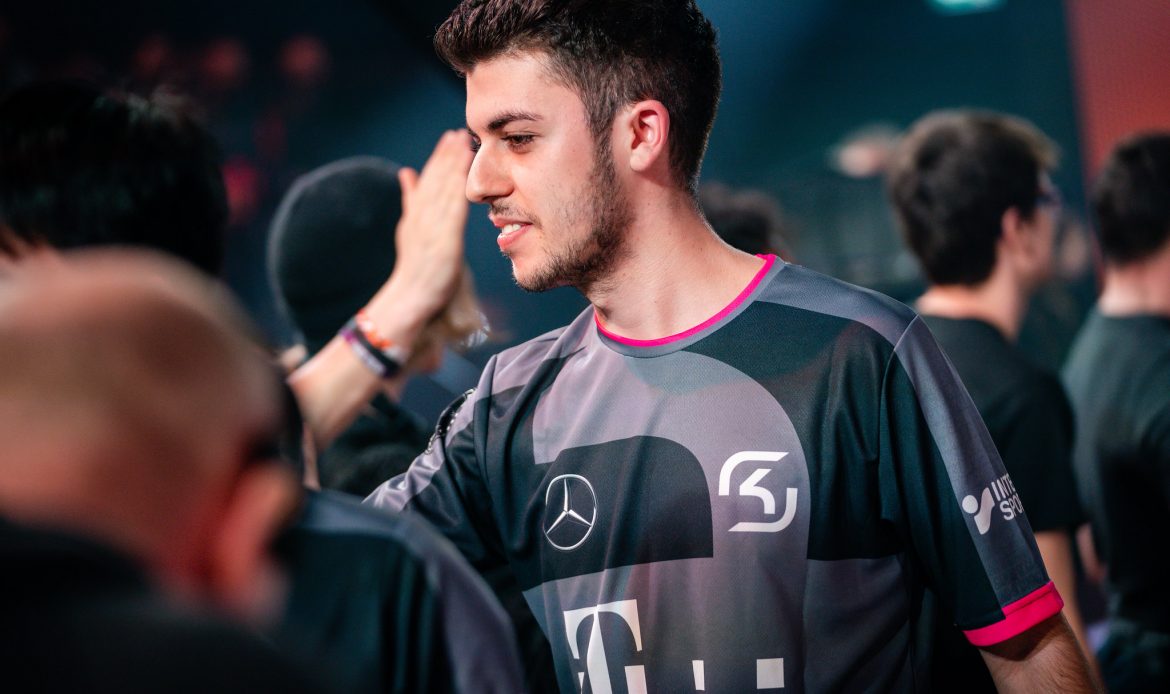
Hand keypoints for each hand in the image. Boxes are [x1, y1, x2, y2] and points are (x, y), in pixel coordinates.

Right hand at [380, 129, 473, 319]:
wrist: (410, 298)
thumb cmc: (417, 266)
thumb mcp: (411, 228)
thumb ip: (411, 200)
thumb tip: (406, 172)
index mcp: (416, 214)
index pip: (429, 179)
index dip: (440, 157)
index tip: (451, 136)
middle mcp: (422, 219)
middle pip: (436, 181)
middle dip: (448, 156)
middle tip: (460, 132)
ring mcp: (431, 231)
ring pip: (443, 192)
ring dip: (453, 168)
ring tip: (464, 146)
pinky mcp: (444, 245)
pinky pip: (451, 214)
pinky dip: (457, 194)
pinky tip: (466, 179)